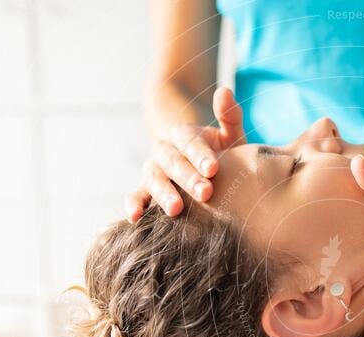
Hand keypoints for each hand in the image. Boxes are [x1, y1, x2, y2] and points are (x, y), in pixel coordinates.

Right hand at [125, 87, 245, 221]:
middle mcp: (164, 150)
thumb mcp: (230, 136)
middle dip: (188, 177)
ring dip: (163, 193)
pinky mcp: (146, 191)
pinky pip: (136, 196)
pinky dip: (133, 205)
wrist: (203, 169)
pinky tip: (135, 217)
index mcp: (184, 135)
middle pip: (172, 162)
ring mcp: (153, 171)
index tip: (213, 168)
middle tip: (206, 193)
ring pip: (153, 178)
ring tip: (176, 209)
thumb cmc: (222, 154)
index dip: (200, 154)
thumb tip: (224, 91)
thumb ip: (229, 116)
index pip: (189, 142)